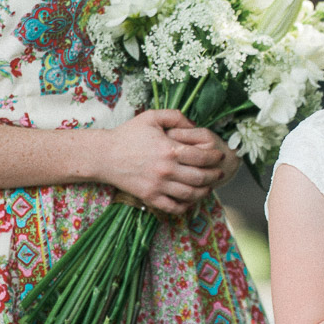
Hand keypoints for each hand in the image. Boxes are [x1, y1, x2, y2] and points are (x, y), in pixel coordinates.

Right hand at [100, 110, 224, 214]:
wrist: (104, 155)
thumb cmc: (128, 134)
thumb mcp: (152, 117)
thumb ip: (176, 116)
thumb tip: (195, 125)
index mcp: (170, 149)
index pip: (202, 157)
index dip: (215, 157)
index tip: (219, 156)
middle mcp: (166, 170)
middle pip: (200, 177)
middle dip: (214, 176)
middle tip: (220, 173)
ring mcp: (158, 186)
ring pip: (190, 194)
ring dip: (204, 192)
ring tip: (209, 187)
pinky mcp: (149, 197)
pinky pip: (173, 207)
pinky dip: (185, 206)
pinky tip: (190, 200)